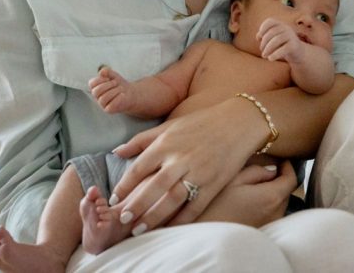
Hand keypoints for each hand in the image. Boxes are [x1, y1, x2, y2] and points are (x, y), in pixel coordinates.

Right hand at [89, 66, 133, 113]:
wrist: (130, 93)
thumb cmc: (119, 85)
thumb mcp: (114, 75)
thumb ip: (107, 72)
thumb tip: (101, 72)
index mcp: (96, 88)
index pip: (91, 84)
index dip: (100, 79)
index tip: (108, 78)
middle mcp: (97, 97)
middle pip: (96, 92)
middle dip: (107, 85)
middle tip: (116, 83)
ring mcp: (102, 104)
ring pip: (103, 99)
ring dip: (114, 91)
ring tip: (120, 89)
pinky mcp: (109, 110)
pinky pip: (111, 105)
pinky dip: (118, 98)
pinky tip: (122, 95)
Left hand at [107, 98, 265, 235]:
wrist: (237, 123)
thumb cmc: (200, 123)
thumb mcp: (169, 125)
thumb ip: (142, 140)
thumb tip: (116, 152)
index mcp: (167, 143)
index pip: (140, 167)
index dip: (125, 185)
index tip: (115, 198)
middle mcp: (181, 158)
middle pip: (154, 186)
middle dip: (137, 205)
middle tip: (123, 219)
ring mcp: (198, 172)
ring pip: (172, 199)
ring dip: (155, 216)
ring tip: (140, 229)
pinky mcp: (213, 183)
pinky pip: (195, 206)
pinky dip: (182, 219)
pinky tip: (170, 227)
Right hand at [176, 161, 296, 227]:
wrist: (203, 232)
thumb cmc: (215, 203)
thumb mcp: (233, 178)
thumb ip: (256, 171)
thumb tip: (272, 169)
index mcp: (271, 196)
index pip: (292, 178)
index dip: (287, 166)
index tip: (279, 159)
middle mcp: (276, 211)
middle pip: (286, 190)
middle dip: (279, 178)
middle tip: (263, 168)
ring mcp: (270, 222)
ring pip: (279, 201)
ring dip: (272, 190)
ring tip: (253, 183)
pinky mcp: (262, 229)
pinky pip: (271, 211)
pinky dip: (266, 202)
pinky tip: (248, 198)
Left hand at [257, 18, 307, 63]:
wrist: (298, 53)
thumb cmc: (282, 45)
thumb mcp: (274, 39)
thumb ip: (265, 36)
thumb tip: (258, 36)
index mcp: (280, 25)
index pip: (270, 21)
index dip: (262, 28)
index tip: (258, 38)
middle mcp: (286, 28)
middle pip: (272, 32)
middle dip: (264, 42)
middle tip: (261, 50)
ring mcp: (291, 36)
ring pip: (277, 39)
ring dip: (268, 48)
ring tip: (264, 55)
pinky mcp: (294, 46)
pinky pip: (283, 49)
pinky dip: (275, 54)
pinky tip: (270, 58)